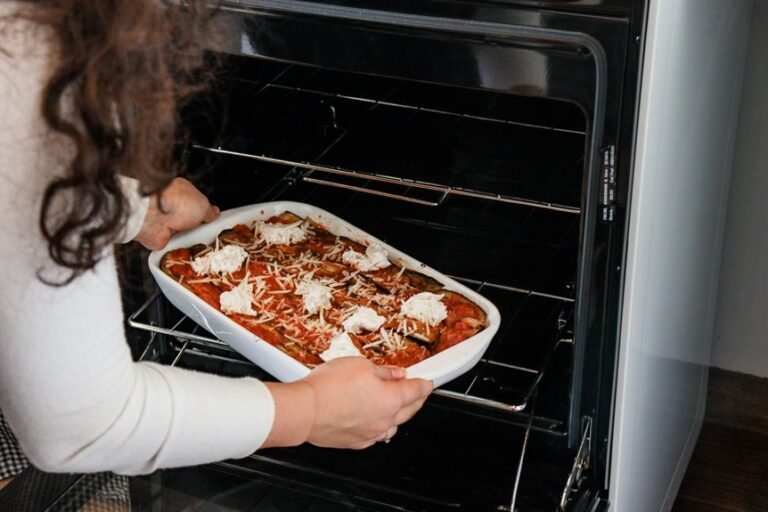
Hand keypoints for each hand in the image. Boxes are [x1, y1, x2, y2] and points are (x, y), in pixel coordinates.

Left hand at [134, 177, 219, 249]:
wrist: (153, 215)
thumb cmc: (175, 202)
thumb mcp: (203, 205)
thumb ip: (209, 211)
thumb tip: (214, 213)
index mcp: (181, 192)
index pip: (196, 204)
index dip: (205, 213)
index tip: (213, 220)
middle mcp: (170, 206)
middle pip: (189, 220)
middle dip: (198, 227)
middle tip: (206, 232)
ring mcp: (164, 221)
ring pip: (182, 234)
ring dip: (189, 238)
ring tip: (196, 240)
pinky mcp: (158, 236)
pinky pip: (173, 245)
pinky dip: (179, 247)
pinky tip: (184, 246)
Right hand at [263, 357, 432, 449]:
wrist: (305, 410)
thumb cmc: (328, 387)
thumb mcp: (360, 365)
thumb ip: (383, 371)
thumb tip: (394, 374)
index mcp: (391, 399)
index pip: (417, 391)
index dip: (425, 384)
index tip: (428, 381)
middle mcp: (385, 420)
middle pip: (410, 410)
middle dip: (416, 399)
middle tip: (417, 391)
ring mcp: (371, 433)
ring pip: (394, 425)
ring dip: (398, 414)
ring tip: (395, 404)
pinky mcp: (356, 441)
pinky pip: (376, 434)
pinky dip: (380, 425)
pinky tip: (374, 418)